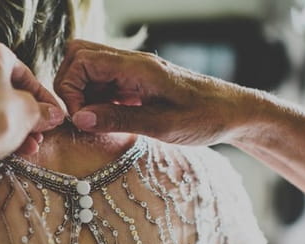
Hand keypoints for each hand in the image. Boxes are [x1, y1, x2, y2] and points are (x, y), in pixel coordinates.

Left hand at [0, 38, 64, 179]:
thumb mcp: (29, 113)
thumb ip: (43, 111)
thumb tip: (52, 114)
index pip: (24, 72)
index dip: (43, 96)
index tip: (53, 112)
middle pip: (7, 89)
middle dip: (28, 114)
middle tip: (42, 129)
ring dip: (16, 125)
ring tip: (31, 144)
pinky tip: (14, 148)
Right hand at [54, 40, 251, 145]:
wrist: (234, 112)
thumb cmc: (206, 118)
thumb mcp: (162, 126)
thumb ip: (118, 119)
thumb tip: (80, 118)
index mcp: (138, 67)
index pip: (82, 60)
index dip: (70, 89)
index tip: (79, 119)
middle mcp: (132, 63)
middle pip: (79, 56)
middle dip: (69, 86)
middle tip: (79, 117)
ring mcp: (133, 71)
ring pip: (89, 68)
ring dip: (82, 94)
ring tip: (93, 121)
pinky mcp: (137, 82)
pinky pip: (104, 82)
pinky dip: (96, 99)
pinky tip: (106, 119)